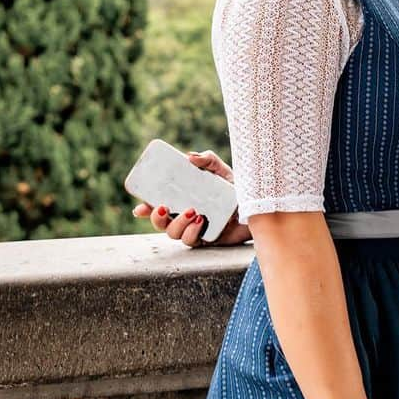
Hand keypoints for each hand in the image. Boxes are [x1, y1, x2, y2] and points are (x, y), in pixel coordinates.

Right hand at [132, 149, 250, 246]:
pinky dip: (192, 232)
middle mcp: (185, 217)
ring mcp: (195, 230)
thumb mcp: (222, 171)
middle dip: (156, 218)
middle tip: (162, 207)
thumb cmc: (237, 189)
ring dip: (178, 224)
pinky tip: (200, 222)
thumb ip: (208, 160)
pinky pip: (192, 241)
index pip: (158, 207)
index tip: (139, 208)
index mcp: (183, 200)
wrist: (259, 206)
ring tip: (193, 212)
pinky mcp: (207, 239)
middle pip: (161, 223)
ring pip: (174, 234)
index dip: (145, 209)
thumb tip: (190, 157)